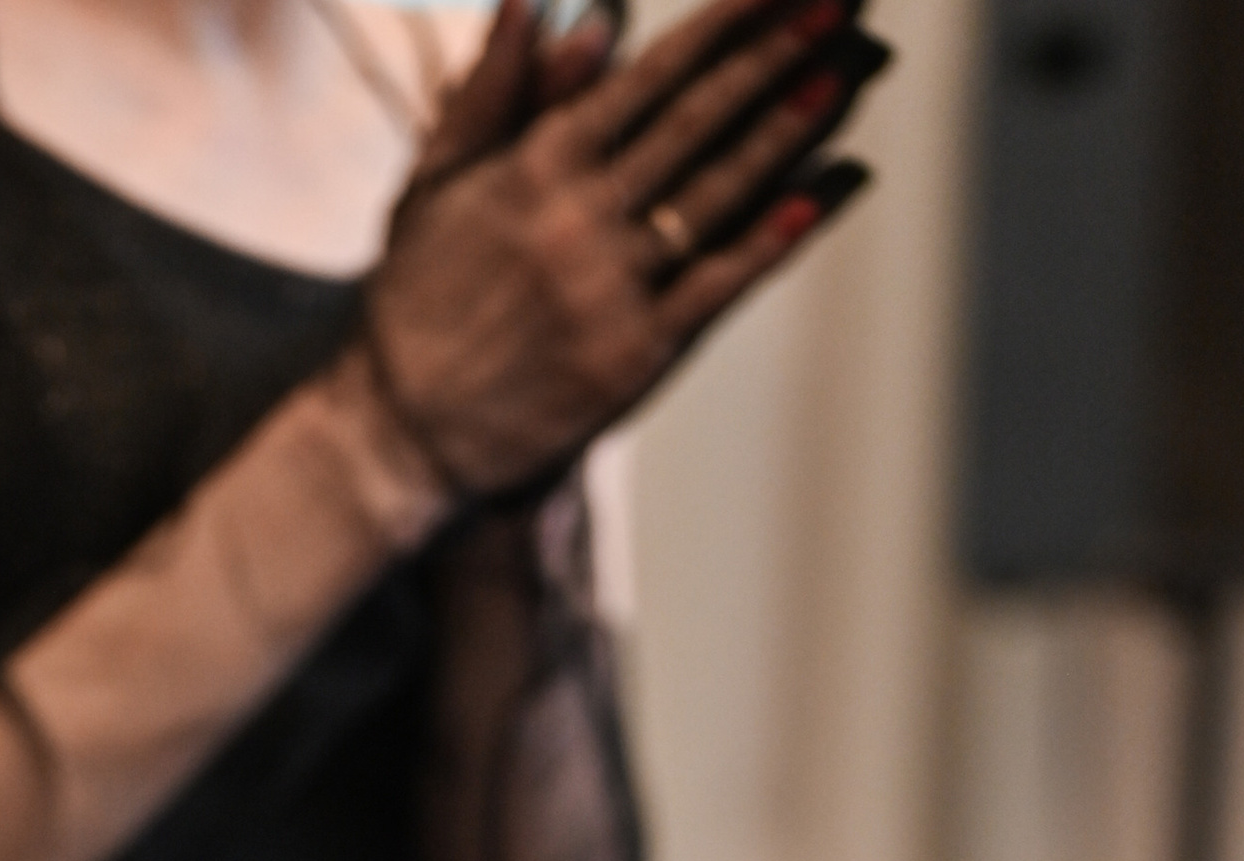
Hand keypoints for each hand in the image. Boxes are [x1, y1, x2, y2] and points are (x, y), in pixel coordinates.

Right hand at [363, 0, 885, 506]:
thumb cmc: (417, 301)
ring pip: (715, 195)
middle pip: (697, 121)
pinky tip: (816, 197)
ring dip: (787, 132)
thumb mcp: (436, 180)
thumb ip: (495, 89)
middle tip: (835, 1)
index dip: (723, 23)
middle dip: (773, 54)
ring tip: (843, 73)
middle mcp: (580, 219)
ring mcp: (610, 290)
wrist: (400, 433)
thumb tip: (545, 3)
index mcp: (536, 165)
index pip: (649, 76)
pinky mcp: (630, 358)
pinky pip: (713, 287)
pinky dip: (767, 241)